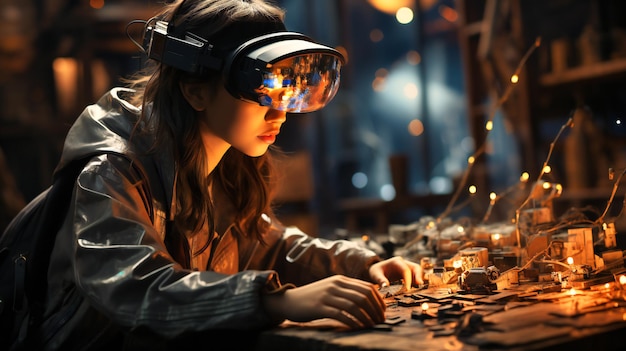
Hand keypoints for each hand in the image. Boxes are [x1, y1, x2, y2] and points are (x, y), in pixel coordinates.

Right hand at [262, 275, 385, 328]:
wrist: (289, 301)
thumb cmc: (313, 298)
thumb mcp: (331, 289)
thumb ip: (347, 291)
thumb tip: (369, 300)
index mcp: (341, 280)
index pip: (367, 287)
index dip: (379, 300)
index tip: (383, 312)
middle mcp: (335, 285)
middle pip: (364, 296)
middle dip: (376, 309)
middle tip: (380, 321)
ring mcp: (328, 295)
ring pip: (355, 305)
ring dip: (367, 317)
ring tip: (372, 325)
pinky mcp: (320, 307)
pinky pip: (342, 314)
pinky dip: (353, 321)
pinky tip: (359, 327)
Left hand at [369, 256, 422, 289]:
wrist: (376, 270)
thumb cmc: (376, 271)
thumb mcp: (375, 274)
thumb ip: (380, 280)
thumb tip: (385, 287)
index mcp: (396, 262)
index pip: (405, 269)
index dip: (408, 279)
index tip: (407, 289)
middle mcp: (404, 263)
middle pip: (416, 268)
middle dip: (418, 276)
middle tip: (420, 286)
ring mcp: (407, 268)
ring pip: (417, 272)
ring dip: (419, 280)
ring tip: (420, 289)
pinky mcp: (408, 274)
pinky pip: (415, 277)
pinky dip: (417, 283)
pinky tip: (416, 290)